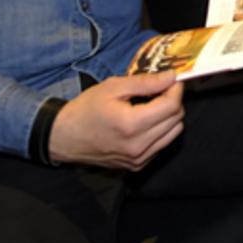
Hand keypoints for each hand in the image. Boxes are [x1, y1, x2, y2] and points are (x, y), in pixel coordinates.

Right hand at [48, 71, 183, 169]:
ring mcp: (139, 159)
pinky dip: (161, 131)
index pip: (171, 106)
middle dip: (173, 101)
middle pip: (176, 120)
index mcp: (131, 125)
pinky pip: (162, 145)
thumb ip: (145, 82)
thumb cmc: (87, 109)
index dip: (175, 89)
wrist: (66, 137)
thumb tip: (171, 77)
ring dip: (169, 117)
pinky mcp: (138, 165)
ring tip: (152, 106)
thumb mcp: (113, 87)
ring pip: (174, 133)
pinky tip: (145, 122)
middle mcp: (138, 146)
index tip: (170, 80)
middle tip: (160, 90)